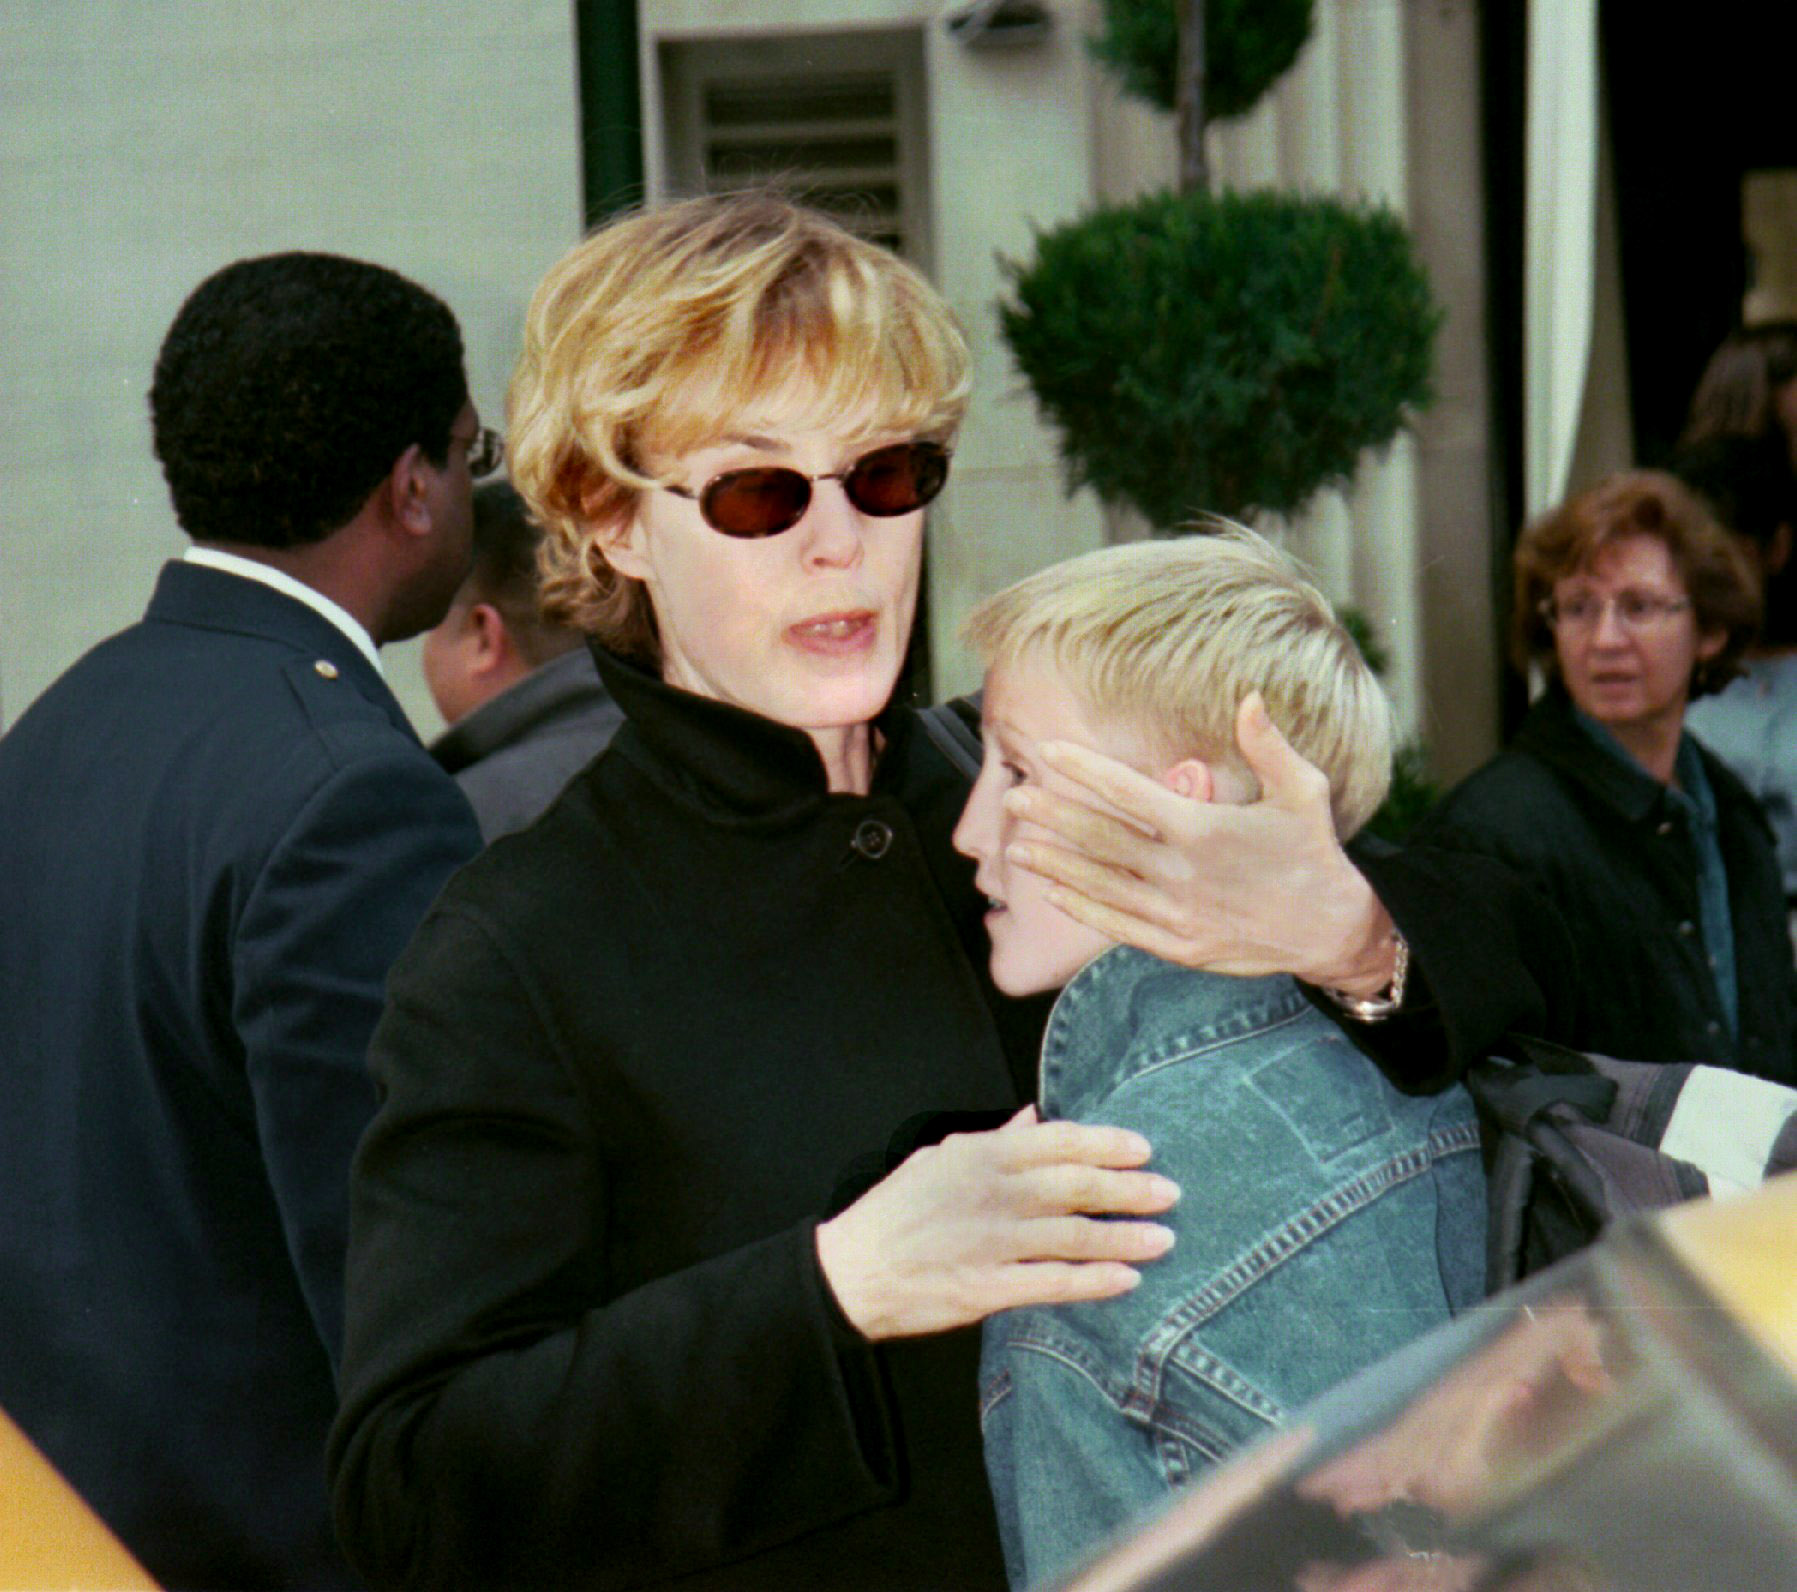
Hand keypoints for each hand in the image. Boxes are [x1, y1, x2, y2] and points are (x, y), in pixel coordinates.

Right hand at [814, 1106, 1178, 1340]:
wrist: (852, 1270)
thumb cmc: (897, 1211)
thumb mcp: (939, 1158)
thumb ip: (994, 1139)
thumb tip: (1036, 1115)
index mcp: (981, 1155)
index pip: (1058, 1140)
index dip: (1106, 1142)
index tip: (1143, 1148)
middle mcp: (993, 1193)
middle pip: (1077, 1186)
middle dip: (1130, 1188)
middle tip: (1170, 1192)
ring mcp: (992, 1242)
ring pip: (1074, 1235)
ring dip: (1125, 1236)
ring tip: (1164, 1238)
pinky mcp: (987, 1288)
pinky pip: (1052, 1283)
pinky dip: (1094, 1281)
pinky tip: (1127, 1280)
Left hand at [1003, 693, 1397, 993]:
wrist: (1333, 929)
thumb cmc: (1313, 852)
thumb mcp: (1304, 790)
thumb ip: (1269, 745)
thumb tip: (1249, 697)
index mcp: (1203, 828)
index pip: (1130, 793)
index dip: (1086, 770)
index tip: (1051, 751)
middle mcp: (1182, 872)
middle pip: (1103, 840)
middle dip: (1053, 817)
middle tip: (1014, 798)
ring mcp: (1177, 914)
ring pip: (1101, 886)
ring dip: (1055, 866)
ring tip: (1015, 849)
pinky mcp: (1179, 946)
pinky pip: (1119, 927)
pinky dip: (1083, 909)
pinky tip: (1053, 894)